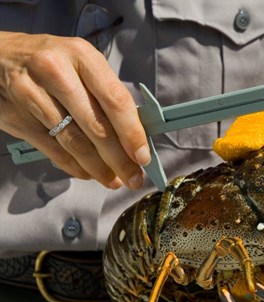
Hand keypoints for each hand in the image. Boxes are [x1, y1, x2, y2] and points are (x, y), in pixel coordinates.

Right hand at [0, 31, 149, 188]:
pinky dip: (75, 166)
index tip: (143, 156)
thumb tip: (136, 136)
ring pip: (74, 142)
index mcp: (81, 56)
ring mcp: (32, 94)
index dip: (132, 133)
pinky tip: (89, 173)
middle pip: (96, 126)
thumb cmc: (51, 61)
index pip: (115, 100)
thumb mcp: (81, 63)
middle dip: (120, 159)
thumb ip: (107, 95)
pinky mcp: (16, 116)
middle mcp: (56, 72)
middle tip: (134, 177)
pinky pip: (53, 149)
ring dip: (98, 168)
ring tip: (114, 180)